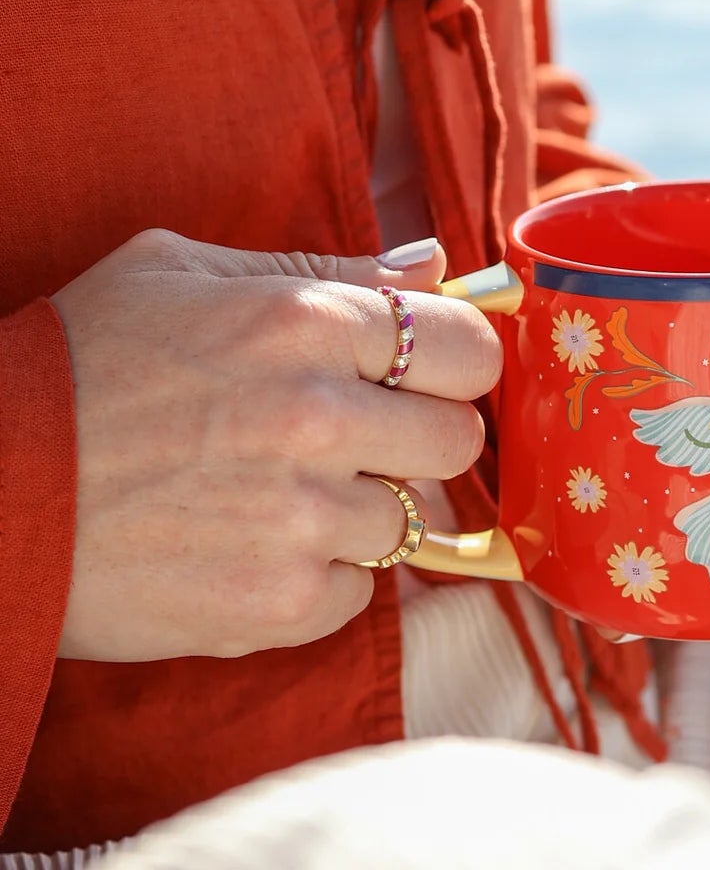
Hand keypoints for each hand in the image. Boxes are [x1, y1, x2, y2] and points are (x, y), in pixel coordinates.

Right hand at [52, 229, 501, 661]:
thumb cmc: (79, 367)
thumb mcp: (183, 275)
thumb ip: (325, 271)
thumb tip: (435, 268)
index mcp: (303, 322)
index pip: (469, 348)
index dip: (451, 364)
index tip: (420, 377)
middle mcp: (317, 418)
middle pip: (458, 439)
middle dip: (414, 437)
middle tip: (347, 438)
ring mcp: (304, 518)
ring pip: (409, 519)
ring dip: (357, 511)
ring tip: (269, 493)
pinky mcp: (282, 602)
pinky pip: (359, 592)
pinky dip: (318, 577)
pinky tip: (246, 545)